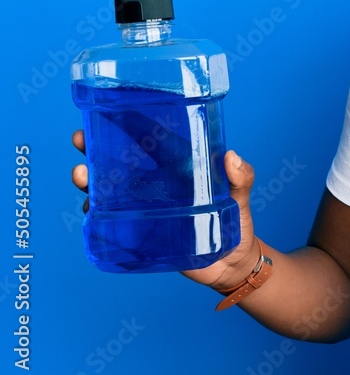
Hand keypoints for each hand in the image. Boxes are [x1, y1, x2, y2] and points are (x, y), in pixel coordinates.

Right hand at [70, 130, 262, 290]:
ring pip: (109, 190)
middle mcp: (158, 185)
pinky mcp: (141, 234)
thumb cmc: (238, 222)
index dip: (130, 124)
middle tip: (81, 140)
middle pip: (120, 162)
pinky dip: (96, 214)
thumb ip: (242, 178)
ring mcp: (146, 209)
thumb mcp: (241, 196)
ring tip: (82, 176)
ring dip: (90, 181)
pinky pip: (112, 222)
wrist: (232, 262)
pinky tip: (89, 210)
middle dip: (96, 149)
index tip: (108, 111)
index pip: (152, 142)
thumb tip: (232, 159)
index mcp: (180, 169)